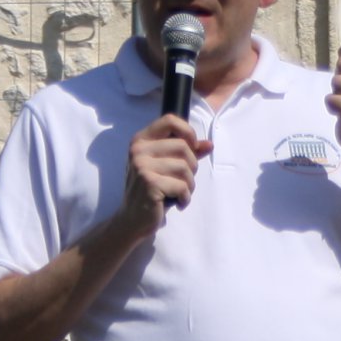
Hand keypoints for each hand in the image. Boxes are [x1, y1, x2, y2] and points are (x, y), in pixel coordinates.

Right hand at [118, 115, 209, 239]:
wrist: (132, 219)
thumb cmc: (153, 191)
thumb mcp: (167, 167)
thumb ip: (187, 153)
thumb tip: (209, 144)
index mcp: (141, 140)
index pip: (170, 120)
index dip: (188, 132)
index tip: (192, 147)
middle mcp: (138, 150)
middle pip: (183, 146)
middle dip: (191, 166)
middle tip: (183, 181)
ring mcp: (142, 166)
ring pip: (185, 167)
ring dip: (189, 184)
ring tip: (179, 193)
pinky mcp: (149, 183)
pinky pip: (182, 186)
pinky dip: (185, 197)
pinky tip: (177, 203)